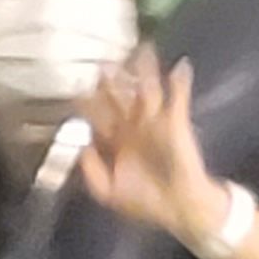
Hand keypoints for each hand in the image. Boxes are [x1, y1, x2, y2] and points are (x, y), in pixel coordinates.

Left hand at [75, 49, 232, 248]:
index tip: (76, 86)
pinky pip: (179, 99)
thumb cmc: (146, 202)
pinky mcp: (178, 123)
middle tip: (103, 62)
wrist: (180, 209)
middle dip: (112, 80)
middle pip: (120, 96)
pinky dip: (181, 83)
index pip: (98, 114)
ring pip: (148, 89)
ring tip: (142, 49)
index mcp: (116, 140)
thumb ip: (91, 170)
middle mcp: (134, 126)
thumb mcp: (108, 191)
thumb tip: (81, 145)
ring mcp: (156, 122)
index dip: (88, 101)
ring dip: (145, 70)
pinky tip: (182, 66)